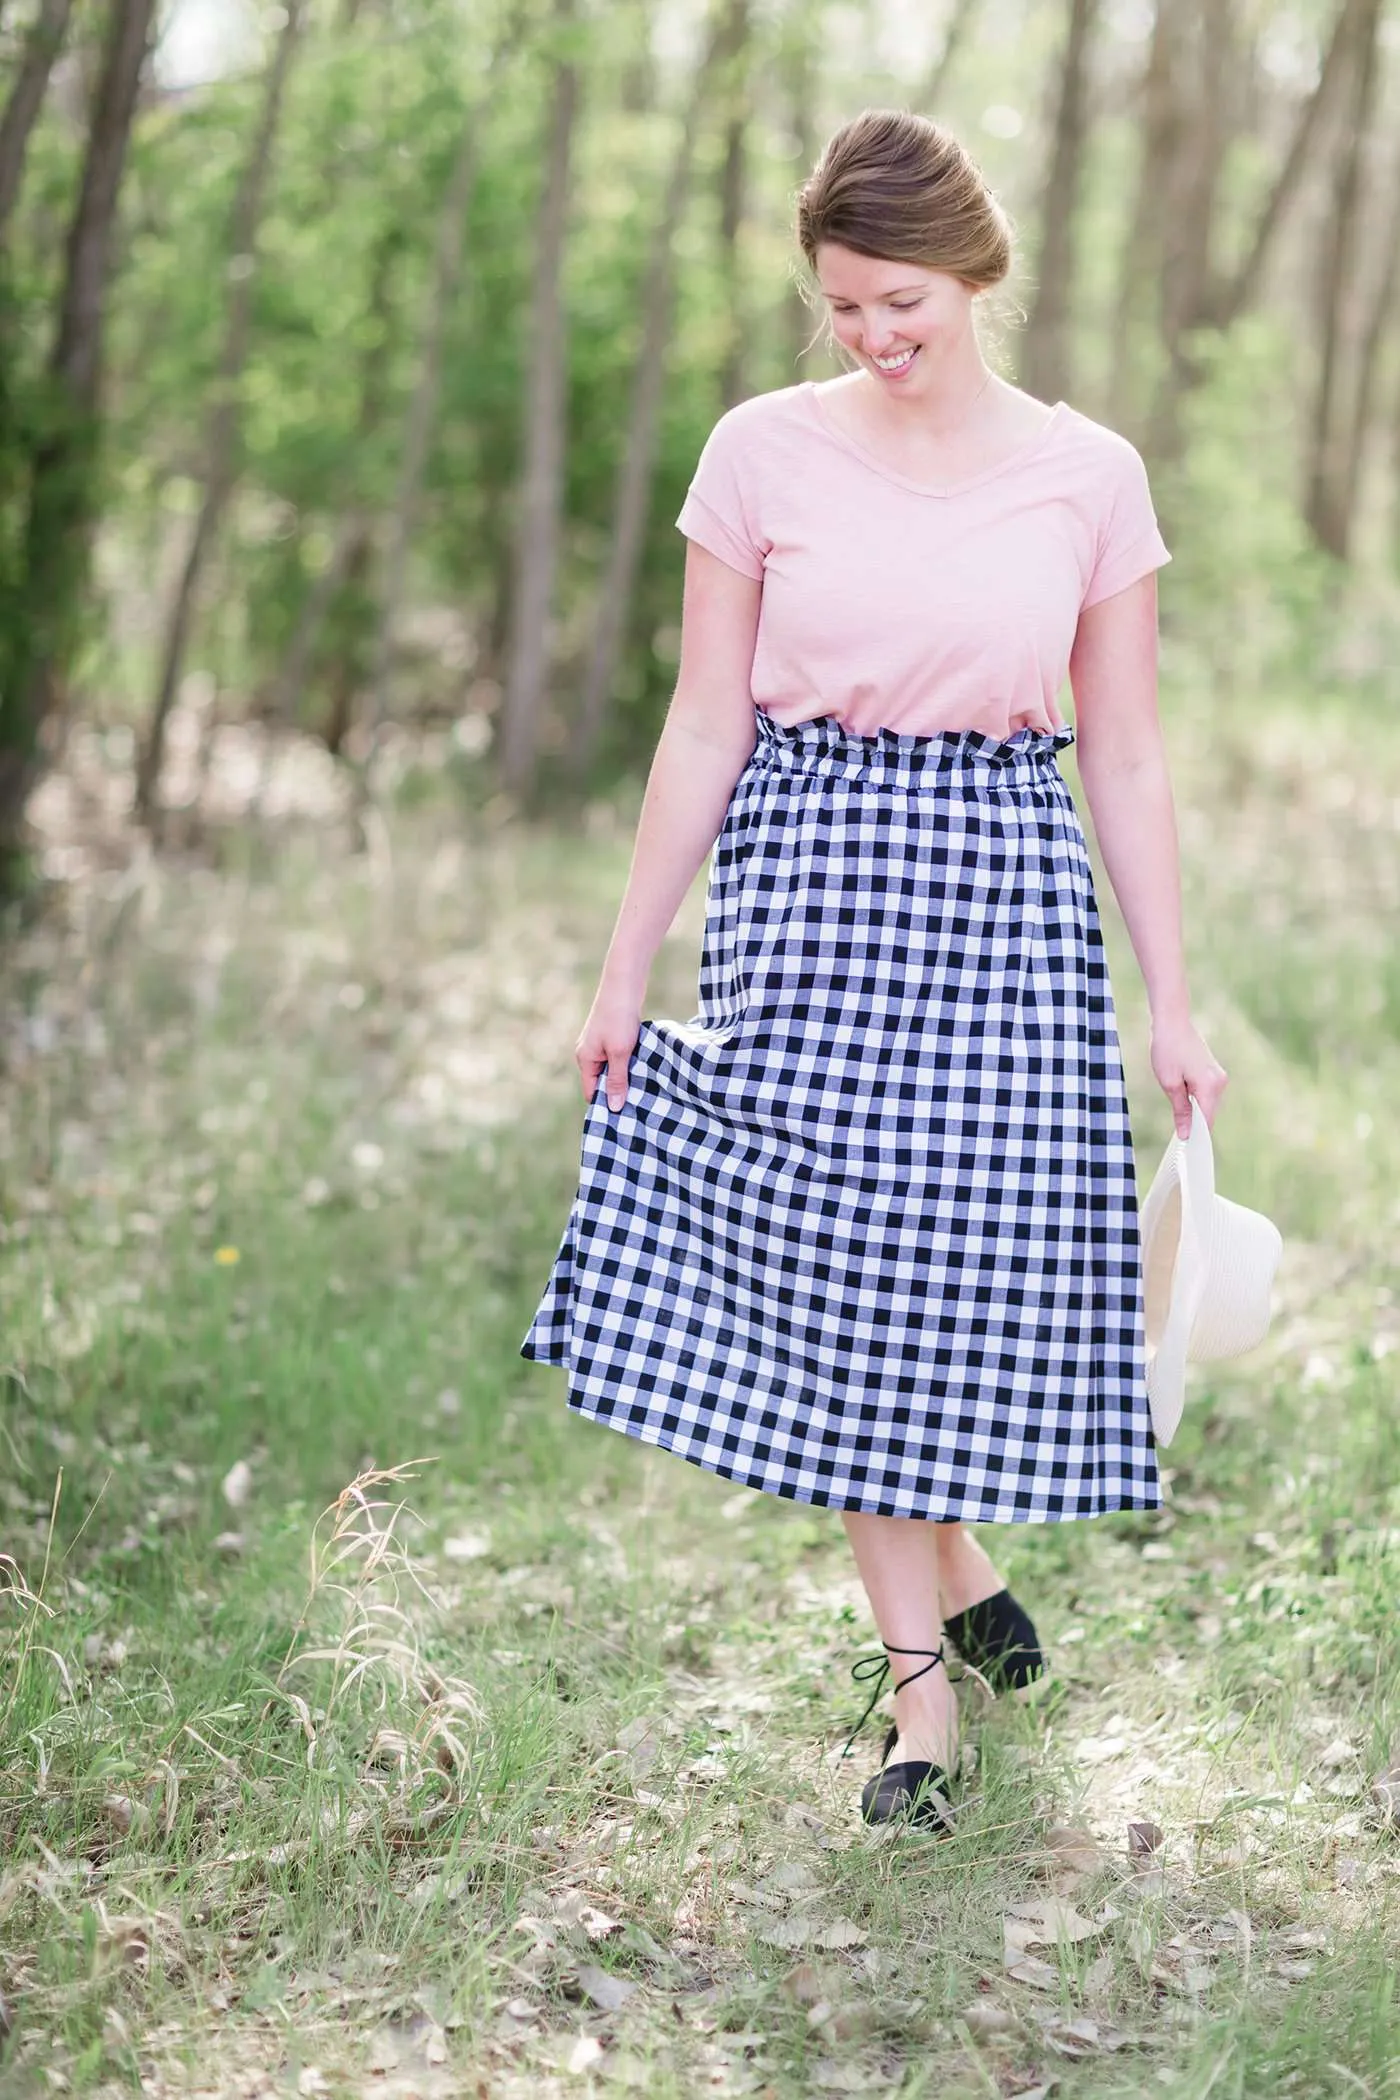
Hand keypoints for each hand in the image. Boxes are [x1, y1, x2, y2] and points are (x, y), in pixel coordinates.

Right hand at [575, 983, 642, 1111]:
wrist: (624, 984)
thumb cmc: (619, 1018)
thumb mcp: (619, 1052)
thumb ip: (617, 1080)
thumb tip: (614, 1107)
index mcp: (584, 1059)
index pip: (591, 1092)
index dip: (606, 1105)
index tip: (624, 1118)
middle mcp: (589, 1053)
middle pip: (602, 1082)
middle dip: (618, 1093)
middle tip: (639, 1107)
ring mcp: (600, 1044)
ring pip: (613, 1070)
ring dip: (627, 1078)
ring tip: (645, 1091)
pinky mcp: (612, 1036)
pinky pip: (619, 1058)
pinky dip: (630, 1065)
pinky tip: (645, 1070)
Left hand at [1149, 1013, 1227, 1137]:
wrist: (1172, 1023)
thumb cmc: (1167, 1050)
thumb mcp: (1169, 1084)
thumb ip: (1180, 1111)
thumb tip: (1186, 1134)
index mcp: (1210, 1086)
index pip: (1207, 1121)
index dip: (1196, 1135)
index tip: (1184, 1147)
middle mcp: (1220, 1083)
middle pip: (1208, 1114)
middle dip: (1194, 1123)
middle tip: (1175, 1130)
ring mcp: (1219, 1077)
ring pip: (1207, 1104)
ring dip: (1193, 1109)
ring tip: (1175, 1104)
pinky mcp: (1213, 1073)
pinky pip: (1206, 1094)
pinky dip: (1195, 1099)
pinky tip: (1181, 1094)